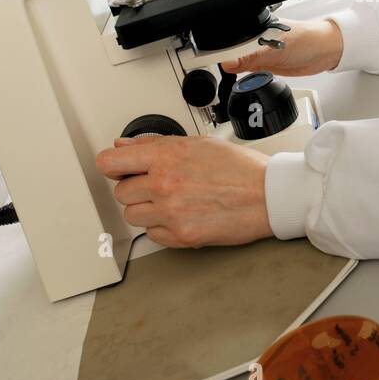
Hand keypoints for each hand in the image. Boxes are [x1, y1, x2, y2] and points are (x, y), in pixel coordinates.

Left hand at [95, 134, 273, 248]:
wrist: (268, 196)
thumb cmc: (240, 169)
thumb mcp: (197, 143)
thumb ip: (155, 145)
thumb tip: (124, 146)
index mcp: (166, 156)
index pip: (110, 162)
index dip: (113, 166)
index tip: (118, 169)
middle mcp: (164, 184)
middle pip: (121, 193)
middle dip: (137, 189)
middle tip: (159, 185)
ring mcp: (171, 212)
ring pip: (133, 216)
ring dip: (148, 210)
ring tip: (173, 201)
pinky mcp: (180, 236)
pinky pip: (152, 235)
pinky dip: (163, 228)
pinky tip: (182, 215)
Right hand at [220, 16, 342, 76]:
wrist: (326, 51)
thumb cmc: (306, 39)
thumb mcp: (274, 49)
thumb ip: (250, 57)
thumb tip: (227, 62)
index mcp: (256, 26)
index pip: (231, 38)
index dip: (220, 49)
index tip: (212, 60)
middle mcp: (257, 38)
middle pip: (232, 51)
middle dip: (225, 60)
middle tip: (222, 70)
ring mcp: (262, 52)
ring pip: (240, 62)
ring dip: (236, 69)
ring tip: (231, 74)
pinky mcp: (267, 64)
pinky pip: (251, 70)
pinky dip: (247, 75)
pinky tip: (245, 77)